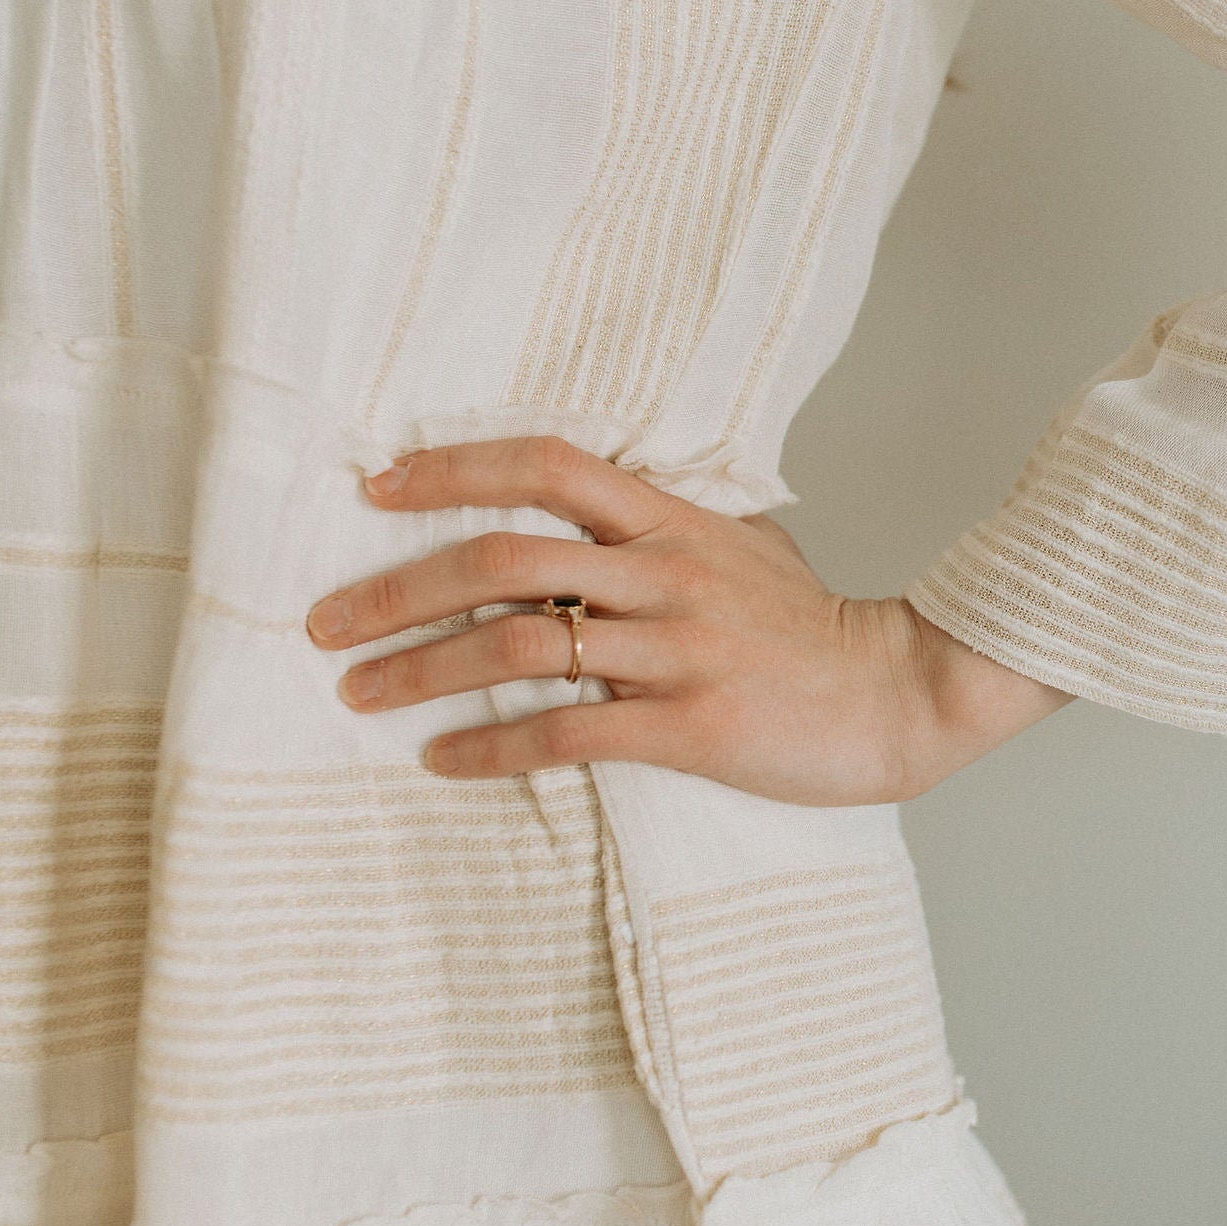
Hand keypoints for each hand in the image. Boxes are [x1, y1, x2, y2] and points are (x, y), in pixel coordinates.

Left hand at [304, 435, 1069, 800]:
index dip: (452, 467)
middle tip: (326, 623)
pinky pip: (566, 732)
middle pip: (503, 555)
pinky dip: (491, 748)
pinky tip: (442, 762)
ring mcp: (677, 649)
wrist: (900, 694)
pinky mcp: (689, 723)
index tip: (374, 489)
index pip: (545, 464)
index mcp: (671, 519)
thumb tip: (592, 511)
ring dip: (422, 670)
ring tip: (359, 694)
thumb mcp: (744, 545)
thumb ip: (665, 526)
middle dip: (398, 588)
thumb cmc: (814, 629)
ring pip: (520, 642)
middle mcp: (665, 572)